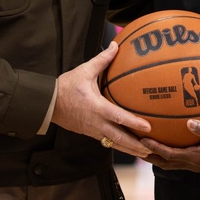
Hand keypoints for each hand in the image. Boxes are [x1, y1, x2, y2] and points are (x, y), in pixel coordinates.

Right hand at [52, 42, 152, 158]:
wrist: (48, 103)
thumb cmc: (66, 86)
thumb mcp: (84, 71)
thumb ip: (102, 59)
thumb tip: (116, 45)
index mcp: (96, 107)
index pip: (118, 117)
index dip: (133, 123)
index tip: (148, 127)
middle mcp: (96, 122)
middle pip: (118, 138)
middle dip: (135, 145)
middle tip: (151, 150)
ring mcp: (92, 130)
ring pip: (113, 143)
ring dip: (129, 149)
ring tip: (145, 154)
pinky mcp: (90, 133)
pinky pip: (107, 142)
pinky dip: (119, 146)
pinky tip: (128, 147)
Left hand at [142, 120, 199, 172]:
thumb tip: (189, 122)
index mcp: (196, 158)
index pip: (169, 155)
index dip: (155, 148)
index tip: (142, 141)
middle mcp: (193, 164)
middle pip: (165, 163)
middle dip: (149, 156)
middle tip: (134, 148)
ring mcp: (195, 164)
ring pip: (170, 163)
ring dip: (156, 157)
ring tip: (143, 148)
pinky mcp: (198, 160)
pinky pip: (177, 159)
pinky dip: (166, 153)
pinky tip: (164, 143)